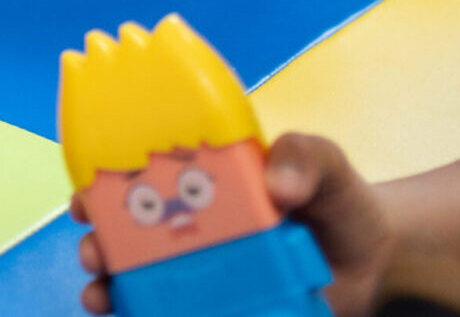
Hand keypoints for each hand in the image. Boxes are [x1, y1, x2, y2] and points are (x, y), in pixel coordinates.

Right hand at [74, 133, 395, 316]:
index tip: (84, 200)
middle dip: (98, 247)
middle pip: (126, 239)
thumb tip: (277, 186)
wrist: (376, 262)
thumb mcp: (326, 164)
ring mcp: (205, 276)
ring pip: (140, 285)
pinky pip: (174, 315)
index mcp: (201, 185)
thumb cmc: (339, 202)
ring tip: (102, 298)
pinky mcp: (224, 311)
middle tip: (96, 255)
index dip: (99, 189)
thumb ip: (305, 157)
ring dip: (110, 291)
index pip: (136, 180)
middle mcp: (191, 231)